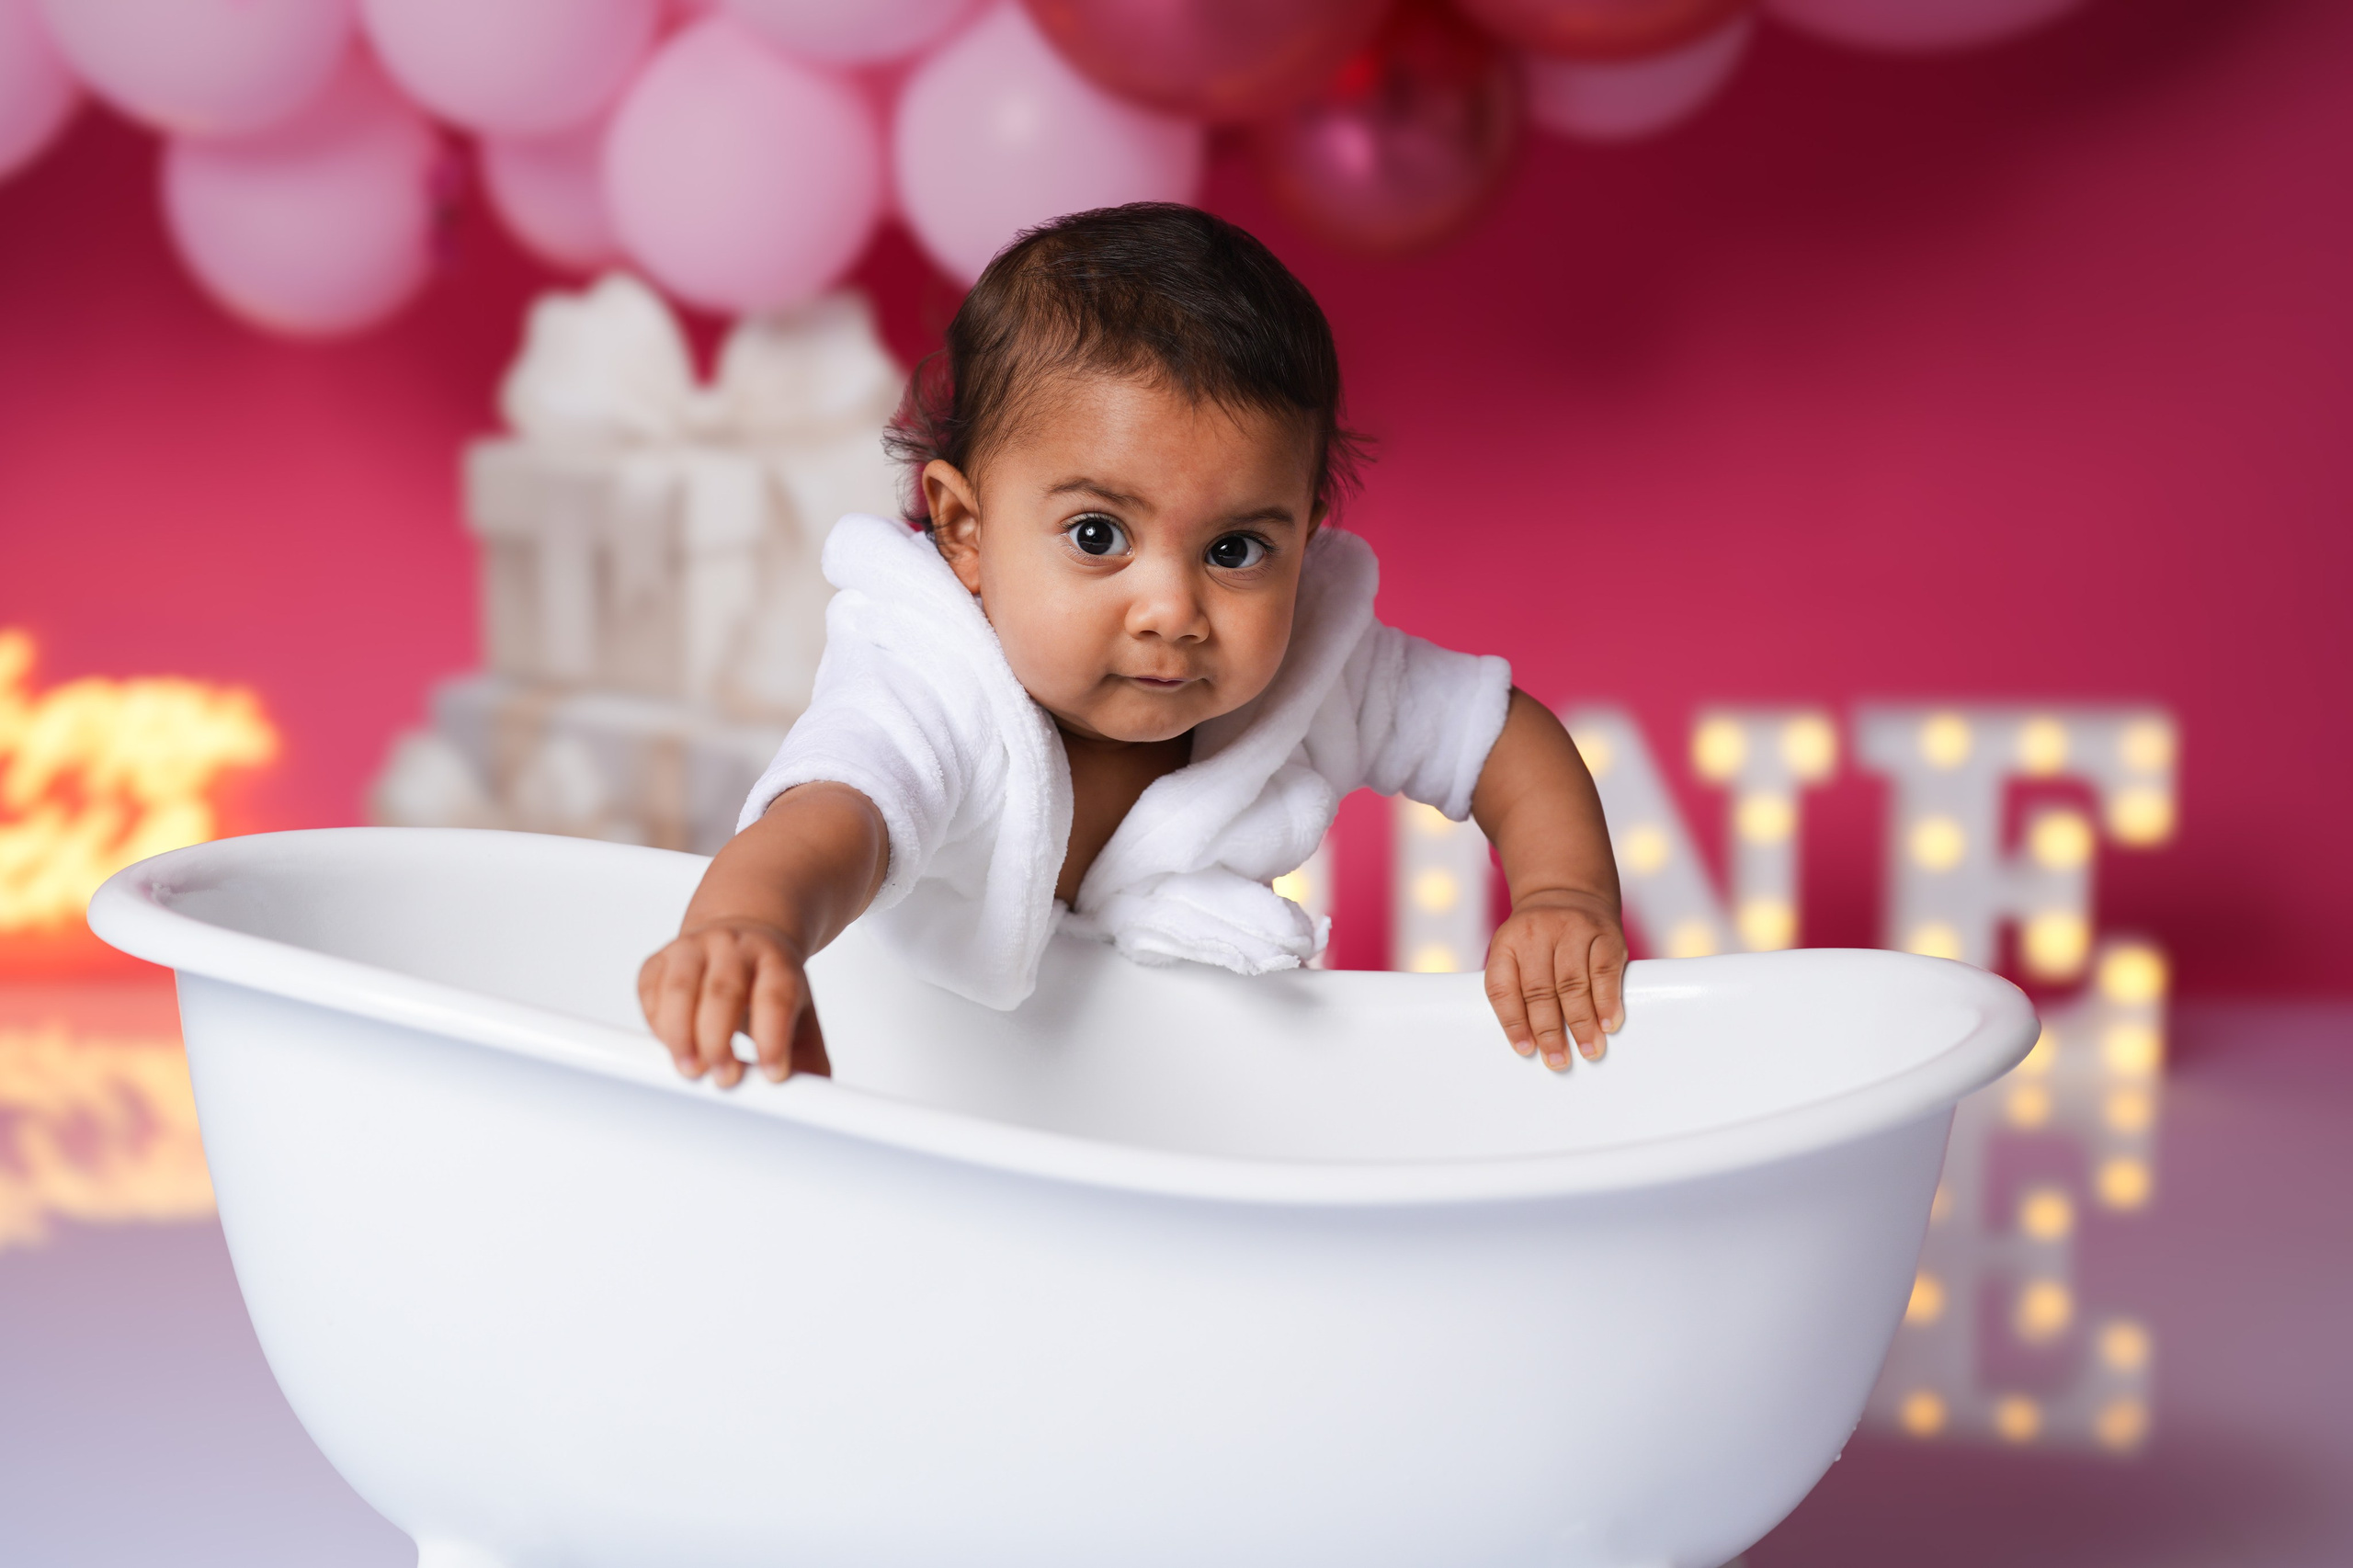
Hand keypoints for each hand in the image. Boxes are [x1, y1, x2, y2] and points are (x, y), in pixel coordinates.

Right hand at [637, 919, 825, 1088]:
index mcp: (775, 961)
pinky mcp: (660, 959)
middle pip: (723, 990)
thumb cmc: (770, 983)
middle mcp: (734, 947)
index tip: (773, 1075)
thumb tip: (810, 1100)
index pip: (776, 995)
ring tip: (690, 1070)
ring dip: (680, 1033)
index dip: (773, 1037)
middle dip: (719, 1040)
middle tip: (724, 1079)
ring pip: (680, 987)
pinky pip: (651, 988)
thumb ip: (807, 1054)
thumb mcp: (801, 1012)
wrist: (745, 931)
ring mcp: (694, 948)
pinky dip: (656, 1022)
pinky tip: (669, 1045)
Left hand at [1483, 890, 1626, 1070]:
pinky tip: (1607, 1024)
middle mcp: (1537, 933)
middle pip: (1540, 991)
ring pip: (1573, 984)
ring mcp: (1572, 930)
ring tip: (1587, 1050)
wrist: (1568, 890)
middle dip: (1550, 1032)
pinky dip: (1606, 1002)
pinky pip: (1605, 972)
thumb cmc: (1539, 938)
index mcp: (1507, 942)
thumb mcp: (1515, 951)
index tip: (1526, 1050)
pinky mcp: (1605, 933)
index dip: (1513, 1023)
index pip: (1503, 988)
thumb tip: (1530, 1040)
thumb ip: (1516, 988)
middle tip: (1558, 1060)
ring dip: (1581, 1023)